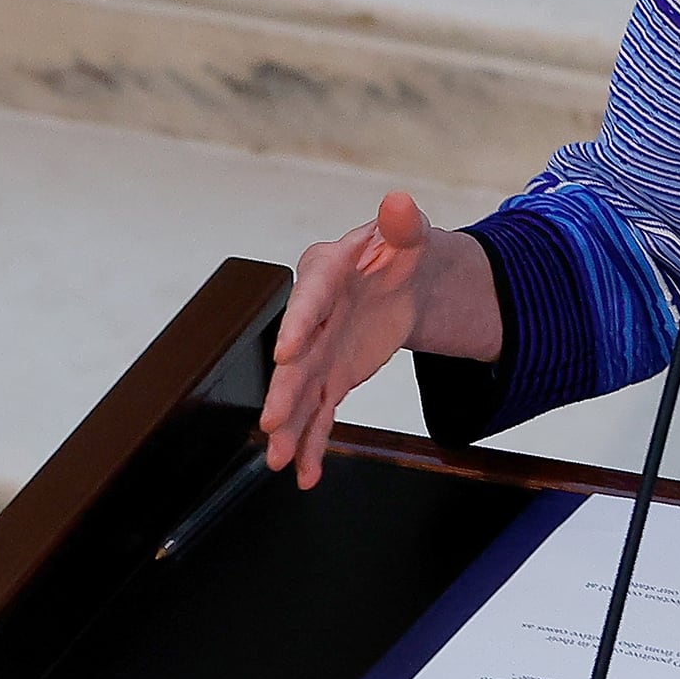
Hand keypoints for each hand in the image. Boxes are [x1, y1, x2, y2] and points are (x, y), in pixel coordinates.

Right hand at [258, 194, 491, 488]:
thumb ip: (403, 224)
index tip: (285, 352)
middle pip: (296, 357)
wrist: (402, 279)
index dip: (297, 325)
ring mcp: (320, 351)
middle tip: (272, 422)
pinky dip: (314, 443)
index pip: (311, 299)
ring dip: (291, 427)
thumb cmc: (397, 249)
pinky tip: (305, 475)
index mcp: (327, 273)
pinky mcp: (332, 376)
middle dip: (284, 391)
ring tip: (280, 460)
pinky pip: (320, 414)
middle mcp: (313, 316)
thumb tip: (400, 204)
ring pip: (301, 393)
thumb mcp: (408, 234)